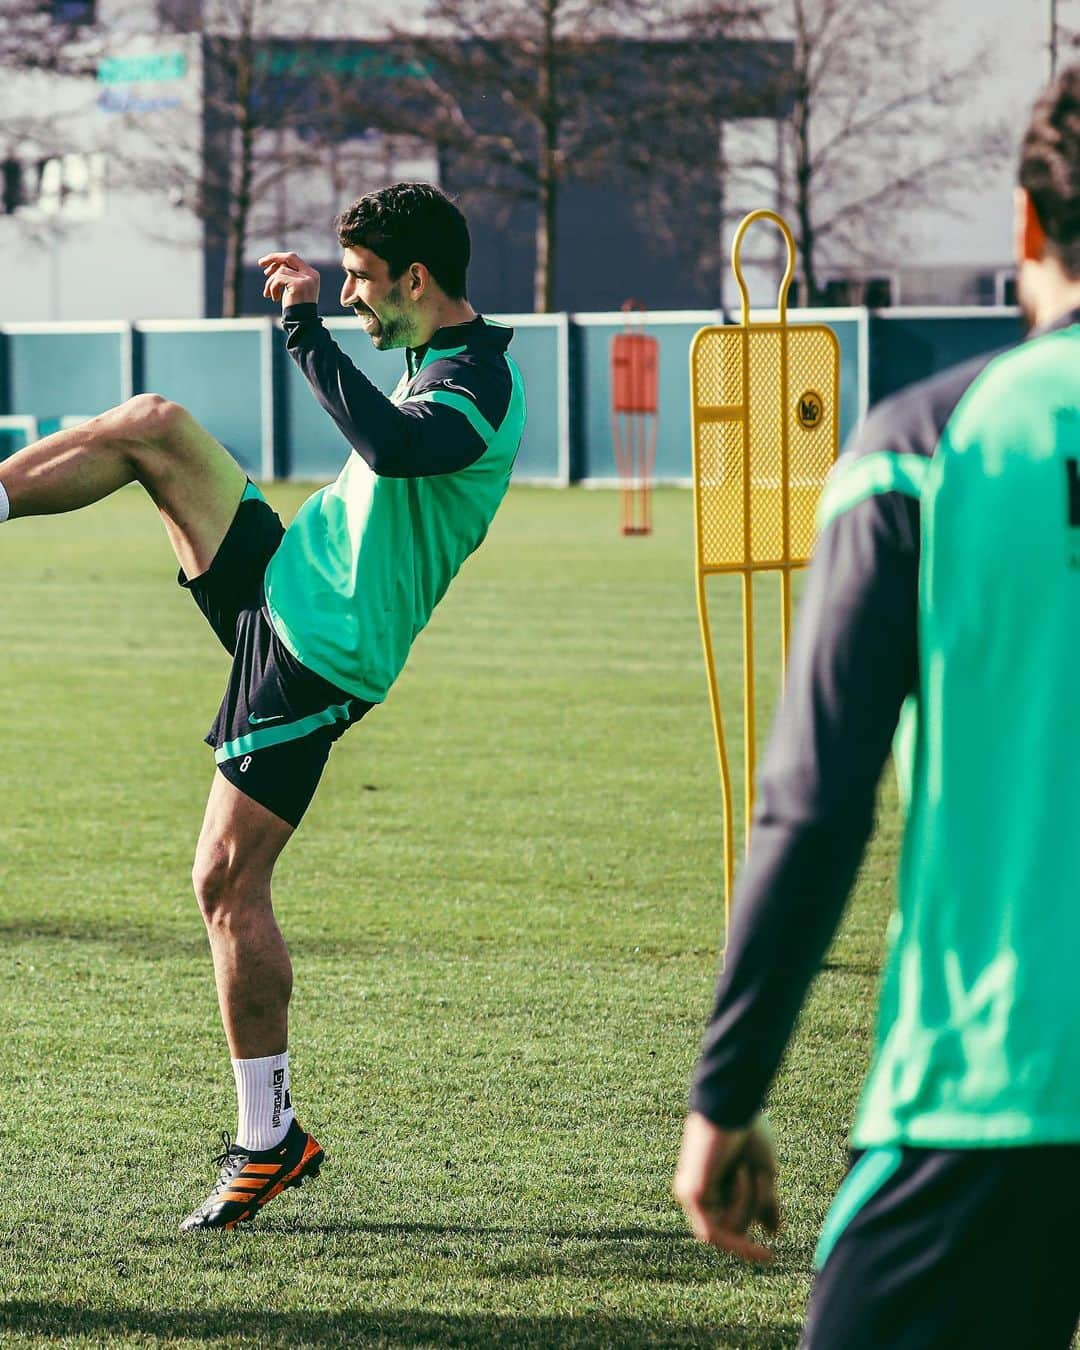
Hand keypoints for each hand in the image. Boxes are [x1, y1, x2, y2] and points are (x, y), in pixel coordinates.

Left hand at [258, 251, 320, 308]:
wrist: (302, 323)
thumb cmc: (295, 308)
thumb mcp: (292, 288)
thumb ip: (287, 275)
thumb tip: (271, 265)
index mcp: (312, 274)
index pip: (293, 258)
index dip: (278, 257)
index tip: (264, 262)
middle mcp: (311, 275)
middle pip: (288, 258)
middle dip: (273, 259)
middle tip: (260, 264)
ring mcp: (306, 279)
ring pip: (281, 270)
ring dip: (271, 282)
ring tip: (269, 294)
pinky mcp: (299, 285)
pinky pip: (279, 278)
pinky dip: (272, 287)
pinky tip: (274, 298)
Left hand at [673, 1111, 779, 1262]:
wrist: (732, 1106)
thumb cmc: (747, 1130)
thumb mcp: (763, 1171)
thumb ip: (765, 1203)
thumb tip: (773, 1233)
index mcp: (713, 1181)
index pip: (734, 1220)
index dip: (750, 1239)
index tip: (771, 1256)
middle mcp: (698, 1189)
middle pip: (734, 1225)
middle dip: (755, 1206)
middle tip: (764, 1179)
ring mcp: (692, 1192)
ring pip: (729, 1229)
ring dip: (749, 1205)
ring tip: (749, 1171)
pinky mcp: (691, 1195)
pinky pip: (716, 1232)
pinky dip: (740, 1244)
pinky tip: (764, 1255)